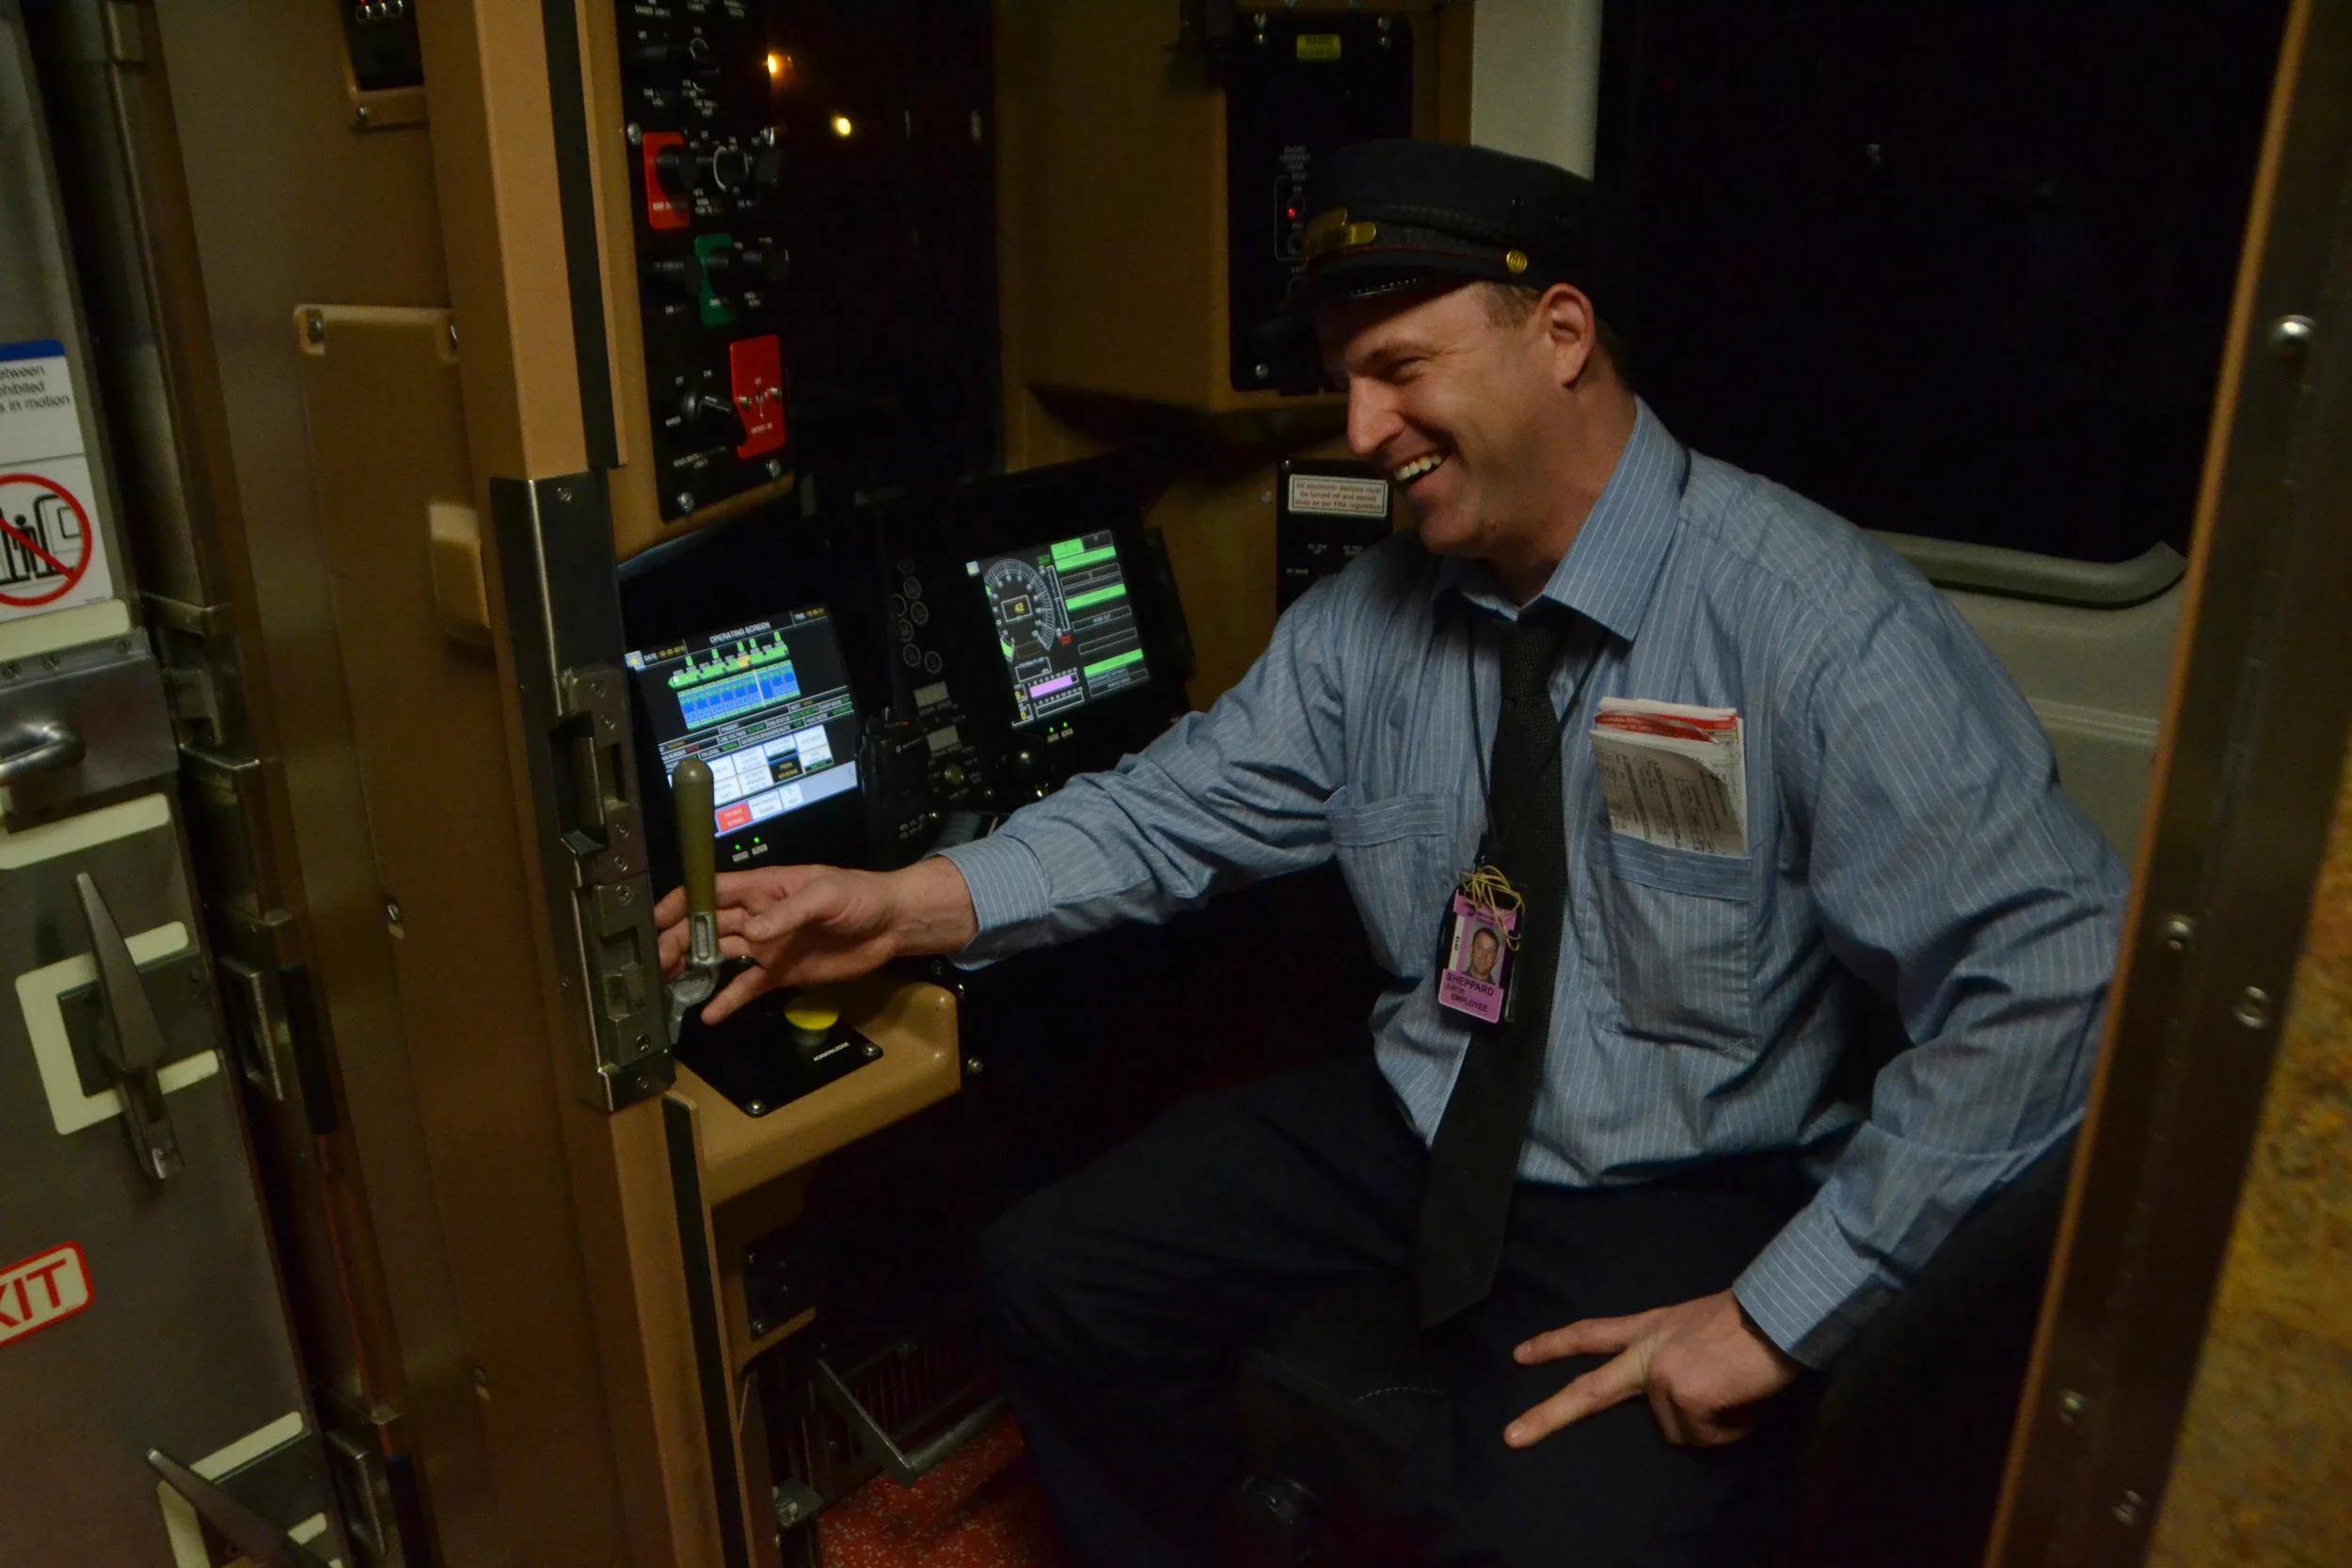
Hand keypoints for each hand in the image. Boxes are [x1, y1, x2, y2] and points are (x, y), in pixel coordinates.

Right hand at [653, 859, 978, 1024]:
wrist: (892, 924)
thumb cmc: (860, 896)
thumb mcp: (826, 894)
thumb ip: (788, 913)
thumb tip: (751, 933)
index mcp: (763, 887)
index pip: (712, 891)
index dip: (682, 902)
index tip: (655, 919)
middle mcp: (757, 915)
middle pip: (707, 926)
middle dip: (678, 941)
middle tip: (654, 963)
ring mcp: (767, 945)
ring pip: (719, 955)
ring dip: (692, 968)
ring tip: (666, 986)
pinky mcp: (781, 973)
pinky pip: (748, 986)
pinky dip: (728, 999)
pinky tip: (707, 1015)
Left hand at [1505, 1289, 1801, 1448]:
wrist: (1778, 1312)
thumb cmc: (1750, 1318)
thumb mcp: (1697, 1329)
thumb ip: (1675, 1358)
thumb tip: (1682, 1403)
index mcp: (1651, 1328)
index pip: (1592, 1333)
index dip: (1556, 1344)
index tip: (1520, 1355)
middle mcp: (1647, 1353)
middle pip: (1589, 1390)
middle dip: (1547, 1416)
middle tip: (1511, 1437)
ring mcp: (1661, 1378)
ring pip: (1680, 1431)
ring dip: (1712, 1422)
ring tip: (1736, 1389)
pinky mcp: (1685, 1398)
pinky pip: (1707, 1437)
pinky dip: (1731, 1428)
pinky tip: (1742, 1398)